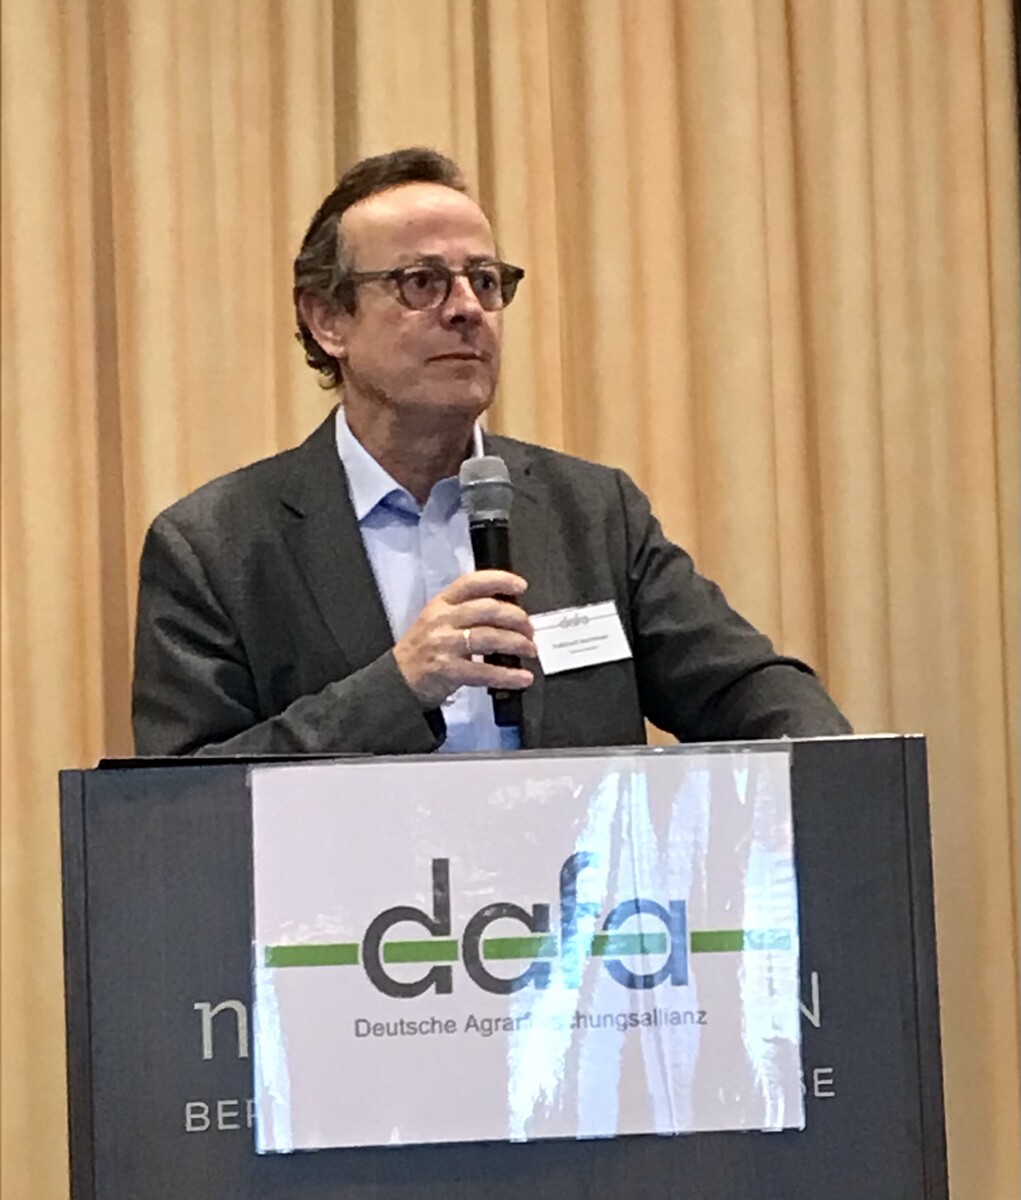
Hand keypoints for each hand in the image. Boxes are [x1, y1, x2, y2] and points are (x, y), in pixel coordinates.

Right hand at [392, 570, 536, 707]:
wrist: (398, 679)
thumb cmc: (423, 648)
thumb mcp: (437, 620)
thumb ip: (467, 611)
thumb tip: (508, 612)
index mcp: (441, 603)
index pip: (472, 583)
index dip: (499, 581)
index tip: (521, 586)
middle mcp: (442, 620)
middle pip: (488, 609)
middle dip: (516, 618)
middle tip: (529, 629)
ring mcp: (444, 644)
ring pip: (489, 637)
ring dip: (516, 644)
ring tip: (530, 650)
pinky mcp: (448, 670)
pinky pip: (485, 671)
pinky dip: (508, 675)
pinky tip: (523, 677)